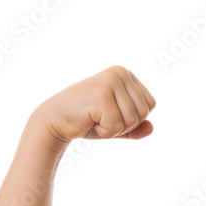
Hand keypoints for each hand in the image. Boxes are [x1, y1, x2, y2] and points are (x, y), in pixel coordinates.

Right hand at [32, 65, 155, 143]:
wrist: (54, 121)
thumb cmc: (85, 121)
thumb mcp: (115, 124)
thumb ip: (135, 127)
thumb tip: (151, 128)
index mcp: (126, 74)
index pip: (150, 105)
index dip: (133, 119)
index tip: (110, 114)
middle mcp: (120, 73)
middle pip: (144, 113)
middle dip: (124, 125)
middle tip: (101, 118)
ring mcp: (111, 81)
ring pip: (133, 120)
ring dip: (113, 129)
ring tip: (94, 119)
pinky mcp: (102, 94)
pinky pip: (117, 125)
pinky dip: (104, 132)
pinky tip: (89, 121)